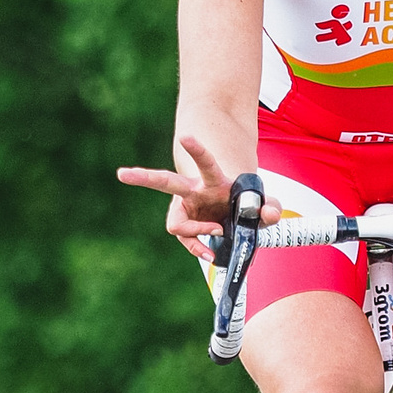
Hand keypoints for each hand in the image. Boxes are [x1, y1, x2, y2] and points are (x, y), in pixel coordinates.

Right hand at [115, 135, 278, 263]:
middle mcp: (193, 192)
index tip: (186, 138)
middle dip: (143, 177)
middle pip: (165, 182)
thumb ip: (271, 207)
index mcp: (212, 179)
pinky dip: (198, 248)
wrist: (234, 213)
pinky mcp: (186, 227)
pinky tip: (209, 254)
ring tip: (216, 233)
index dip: (196, 151)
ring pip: (173, 222)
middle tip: (122, 174)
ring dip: (193, 233)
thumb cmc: (245, 203)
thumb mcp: (263, 204)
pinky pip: (185, 240)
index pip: (204, 162)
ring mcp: (187, 210)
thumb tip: (268, 214)